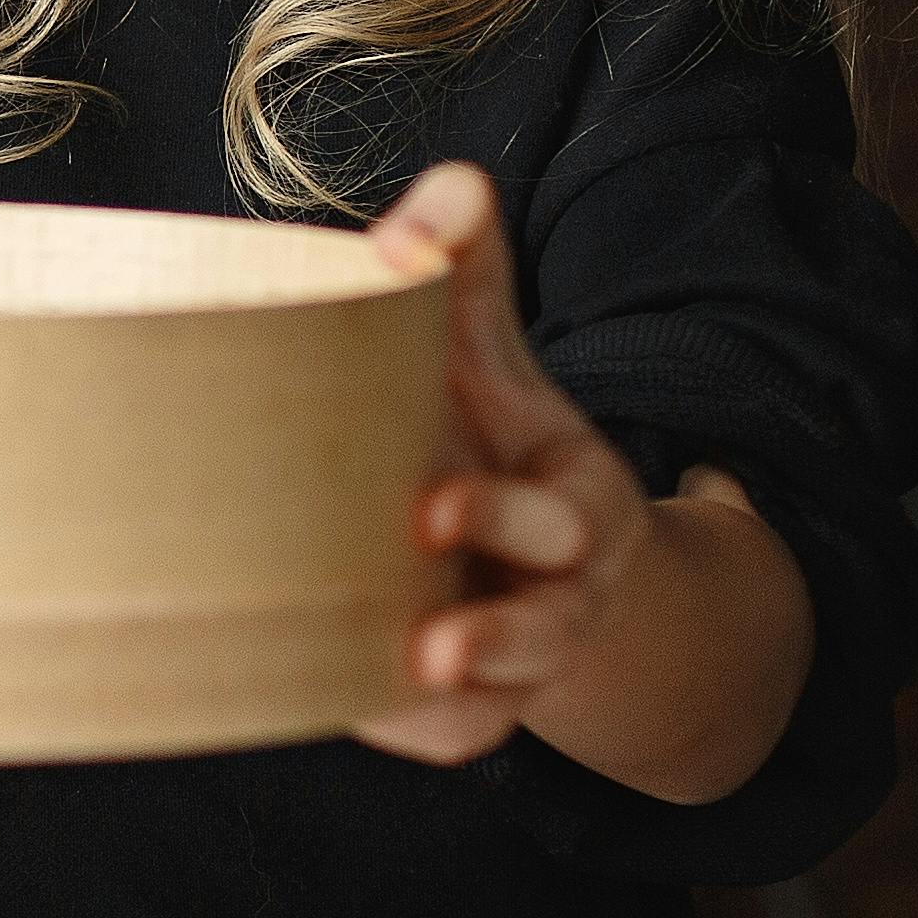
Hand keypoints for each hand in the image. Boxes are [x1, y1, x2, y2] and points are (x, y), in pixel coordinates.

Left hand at [348, 160, 654, 765]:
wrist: (517, 550)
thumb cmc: (479, 433)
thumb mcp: (481, 360)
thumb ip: (463, 278)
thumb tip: (451, 183)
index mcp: (573, 501)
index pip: (562, 515)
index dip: (506, 515)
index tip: (432, 504)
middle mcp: (557, 590)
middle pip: (543, 622)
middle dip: (496, 626)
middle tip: (430, 629)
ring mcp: (515, 658)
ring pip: (501, 695)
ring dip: (460, 690)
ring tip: (409, 674)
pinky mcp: (467, 708)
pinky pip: (451, 735)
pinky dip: (407, 724)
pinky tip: (345, 703)